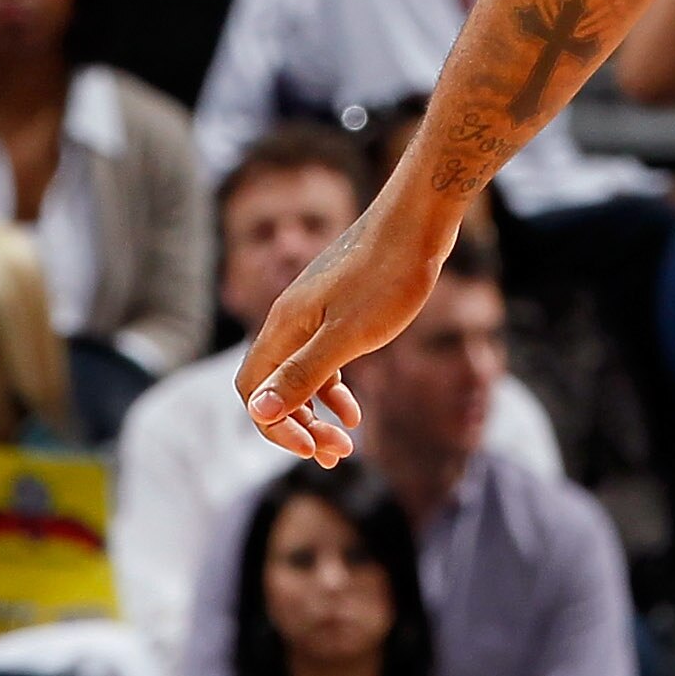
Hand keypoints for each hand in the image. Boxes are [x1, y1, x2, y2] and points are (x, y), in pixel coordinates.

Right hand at [238, 209, 445, 461]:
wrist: (420, 220)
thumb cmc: (389, 274)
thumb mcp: (349, 334)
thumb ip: (304, 373)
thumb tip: (260, 412)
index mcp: (284, 326)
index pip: (254, 391)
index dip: (275, 426)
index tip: (311, 449)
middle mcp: (289, 318)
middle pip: (274, 387)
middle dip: (299, 427)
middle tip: (335, 455)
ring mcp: (313, 310)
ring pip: (300, 374)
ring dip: (317, 413)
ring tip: (346, 442)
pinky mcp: (338, 305)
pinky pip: (322, 357)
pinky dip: (333, 388)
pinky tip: (355, 410)